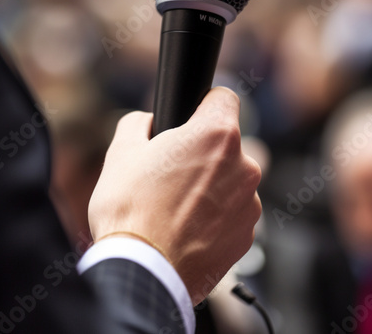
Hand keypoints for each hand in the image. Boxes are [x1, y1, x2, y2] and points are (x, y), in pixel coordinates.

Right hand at [88, 87, 261, 303]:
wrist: (143, 273)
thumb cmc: (131, 209)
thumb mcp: (122, 150)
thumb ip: (139, 122)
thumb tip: (148, 122)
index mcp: (216, 135)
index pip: (224, 97)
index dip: (204, 103)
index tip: (193, 116)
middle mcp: (243, 165)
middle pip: (226, 143)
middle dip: (203, 150)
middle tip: (172, 169)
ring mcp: (249, 203)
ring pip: (230, 178)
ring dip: (211, 184)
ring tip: (176, 203)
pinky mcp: (247, 234)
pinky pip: (233, 211)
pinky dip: (216, 214)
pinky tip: (187, 226)